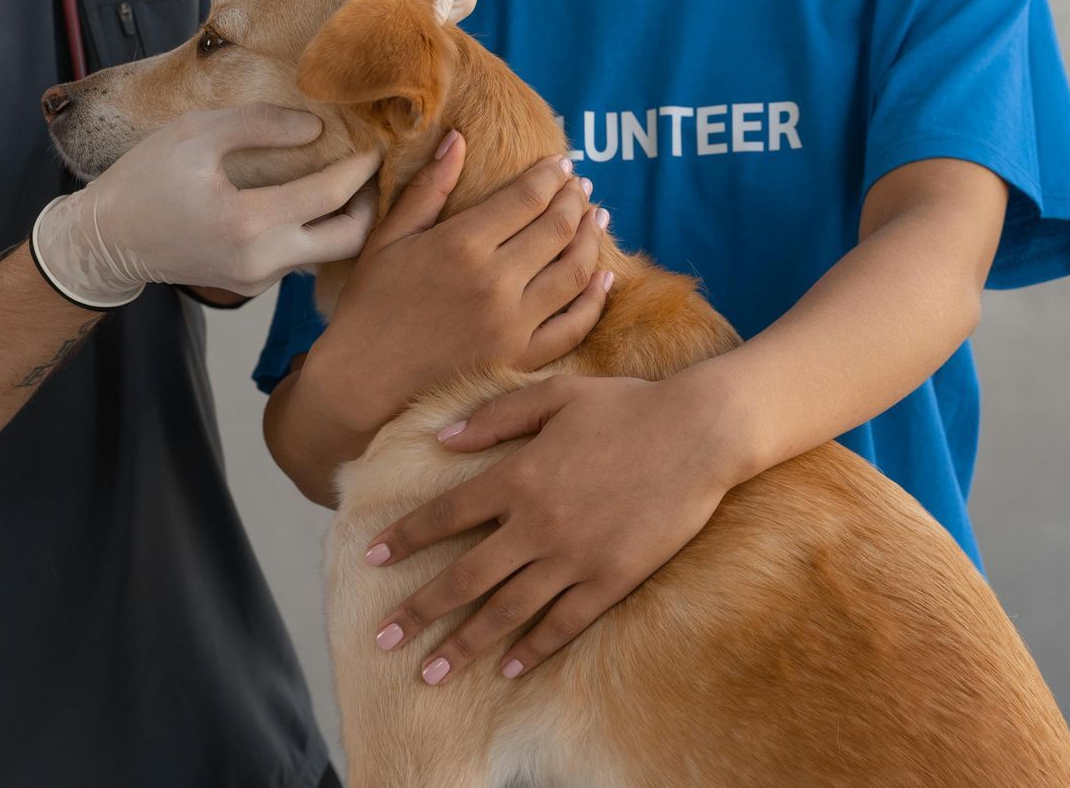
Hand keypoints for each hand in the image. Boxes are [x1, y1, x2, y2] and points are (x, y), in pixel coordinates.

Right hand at [32, 105, 381, 303]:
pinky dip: (310, 230)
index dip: (360, 167)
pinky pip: (297, 258)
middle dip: (368, 205)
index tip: (376, 144)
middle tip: (369, 172)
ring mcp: (257, 281)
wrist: (106, 242)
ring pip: (324, 254)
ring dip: (341, 219)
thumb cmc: (145, 180)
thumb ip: (259, 124)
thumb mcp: (196, 133)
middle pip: (348, 241)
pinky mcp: (251, 287)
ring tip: (342, 181)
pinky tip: (304, 202)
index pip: (329, 194)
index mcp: (248, 223)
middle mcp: (261, 262)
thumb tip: (315, 130)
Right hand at [299, 132, 611, 436]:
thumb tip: (458, 138)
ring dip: (591, 239)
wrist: (362, 382)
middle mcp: (495, 282)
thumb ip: (428, 187)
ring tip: (596, 218)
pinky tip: (604, 277)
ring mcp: (513, 324)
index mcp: (461, 245)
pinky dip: (595, 298)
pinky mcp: (521, 359)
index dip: (550, 175)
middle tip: (579, 187)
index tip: (560, 163)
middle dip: (574, 200)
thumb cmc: (369, 306)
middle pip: (558, 228)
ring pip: (575, 272)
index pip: (527, 197)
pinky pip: (574, 325)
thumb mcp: (388, 239)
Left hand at [362, 371, 743, 685]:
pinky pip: (564, 623)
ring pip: (507, 611)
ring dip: (465, 645)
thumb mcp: (554, 396)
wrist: (699, 432)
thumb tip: (442, 438)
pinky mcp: (612, 579)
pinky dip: (533, 649)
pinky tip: (508, 668)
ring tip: (432, 672)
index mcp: (516, 476)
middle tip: (383, 639)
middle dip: (419, 612)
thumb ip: (494, 417)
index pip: (445, 515)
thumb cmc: (625, 406)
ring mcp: (575, 557)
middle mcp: (537, 524)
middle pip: (464, 578)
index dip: (404, 538)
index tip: (370, 559)